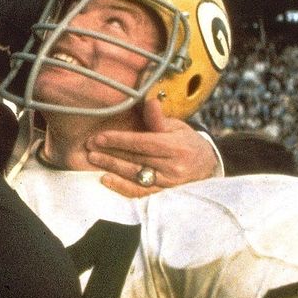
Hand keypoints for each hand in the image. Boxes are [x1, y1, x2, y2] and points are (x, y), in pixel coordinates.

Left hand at [84, 96, 218, 196]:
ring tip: (93, 159)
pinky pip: (140, 192)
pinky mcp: (165, 194)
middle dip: (110, 152)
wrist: (207, 167)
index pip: (142, 142)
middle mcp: (173, 166)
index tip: (99, 137)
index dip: (119, 140)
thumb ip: (158, 119)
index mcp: (176, 146)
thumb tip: (149, 102)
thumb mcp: (177, 126)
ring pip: (135, 175)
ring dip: (112, 167)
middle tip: (89, 147)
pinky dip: (122, 186)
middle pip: (136, 159)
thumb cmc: (187, 143)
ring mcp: (169, 183)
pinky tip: (106, 179)